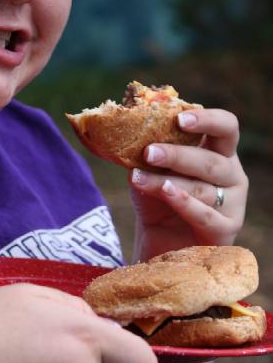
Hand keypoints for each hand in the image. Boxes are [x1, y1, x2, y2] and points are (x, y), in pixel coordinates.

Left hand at [129, 108, 247, 259]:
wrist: (158, 243)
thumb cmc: (157, 201)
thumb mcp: (150, 172)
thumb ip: (147, 152)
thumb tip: (129, 132)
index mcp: (219, 151)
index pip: (226, 127)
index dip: (207, 120)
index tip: (179, 119)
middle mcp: (232, 174)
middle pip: (211, 160)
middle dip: (177, 155)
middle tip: (148, 152)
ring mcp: (233, 203)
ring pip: (201, 188)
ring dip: (166, 182)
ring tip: (138, 177)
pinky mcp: (226, 230)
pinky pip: (204, 214)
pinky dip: (183, 202)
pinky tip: (166, 191)